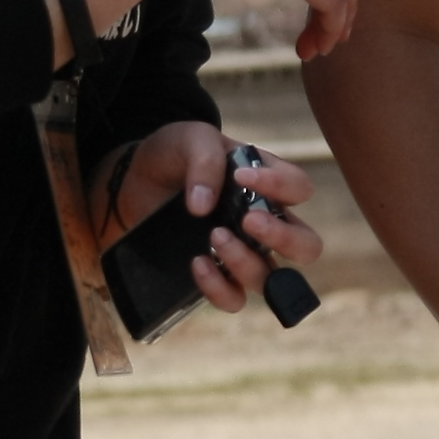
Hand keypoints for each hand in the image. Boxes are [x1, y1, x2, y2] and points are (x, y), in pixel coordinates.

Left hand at [90, 123, 325, 312]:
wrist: (132, 181)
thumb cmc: (172, 155)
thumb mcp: (190, 139)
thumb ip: (205, 160)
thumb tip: (203, 206)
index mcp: (267, 183)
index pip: (299, 189)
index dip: (280, 186)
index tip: (241, 176)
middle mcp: (264, 223)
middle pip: (307, 246)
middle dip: (285, 238)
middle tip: (249, 221)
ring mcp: (243, 253)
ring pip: (272, 278)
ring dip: (246, 261)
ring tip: (214, 236)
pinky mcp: (216, 276)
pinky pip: (234, 298)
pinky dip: (219, 287)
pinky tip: (197, 262)